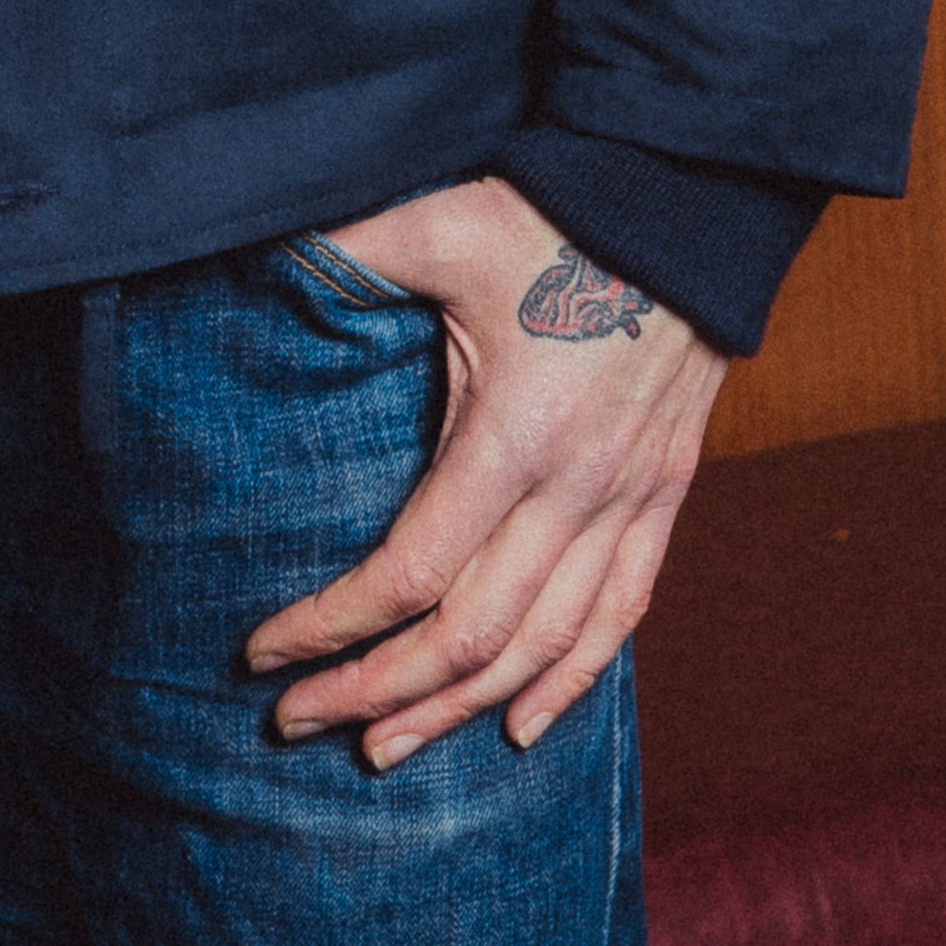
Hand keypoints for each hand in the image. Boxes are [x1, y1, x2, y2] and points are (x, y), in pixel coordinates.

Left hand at [243, 173, 725, 767]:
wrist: (684, 198)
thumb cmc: (550, 207)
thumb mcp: (439, 222)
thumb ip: (348, 249)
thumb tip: (261, 255)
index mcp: (514, 432)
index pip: (410, 573)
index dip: (331, 626)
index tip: (263, 653)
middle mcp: (577, 488)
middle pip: (469, 636)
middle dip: (376, 690)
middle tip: (297, 722)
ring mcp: (629, 499)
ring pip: (544, 647)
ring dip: (460, 708)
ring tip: (383, 747)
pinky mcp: (663, 493)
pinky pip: (622, 614)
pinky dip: (573, 681)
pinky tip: (523, 726)